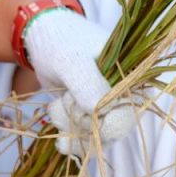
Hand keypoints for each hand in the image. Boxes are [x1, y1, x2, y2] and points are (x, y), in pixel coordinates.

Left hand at [22, 8, 134, 154]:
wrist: (42, 37)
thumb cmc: (61, 40)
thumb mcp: (71, 59)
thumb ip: (87, 84)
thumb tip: (104, 113)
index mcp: (133, 74)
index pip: (128, 113)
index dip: (103, 121)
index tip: (78, 107)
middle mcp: (126, 92)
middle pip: (113, 130)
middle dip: (83, 123)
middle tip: (63, 99)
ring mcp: (110, 105)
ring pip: (98, 137)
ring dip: (72, 128)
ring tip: (55, 106)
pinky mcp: (93, 113)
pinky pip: (89, 138)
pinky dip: (73, 139)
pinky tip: (61, 139)